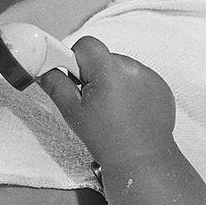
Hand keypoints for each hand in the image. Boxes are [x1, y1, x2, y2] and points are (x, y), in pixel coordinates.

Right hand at [36, 35, 177, 168]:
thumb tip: (45, 69)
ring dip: (113, 81)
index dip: (76, 60)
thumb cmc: (108, 140)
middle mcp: (132, 68)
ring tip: (112, 109)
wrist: (141, 159)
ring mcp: (149, 76)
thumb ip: (56, 84)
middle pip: (104, 57)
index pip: (86, 44)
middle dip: (94, 73)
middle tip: (92, 101)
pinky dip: (131, 89)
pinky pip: (139, 78)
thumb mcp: (73, 112)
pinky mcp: (160, 86)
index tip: (75, 79)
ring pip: (121, 67)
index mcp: (109, 70)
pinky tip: (128, 110)